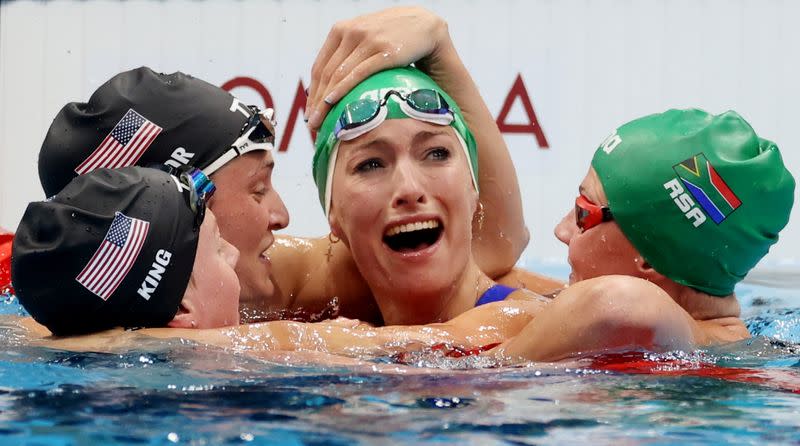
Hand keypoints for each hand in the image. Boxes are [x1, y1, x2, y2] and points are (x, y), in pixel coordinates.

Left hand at [306, 6, 448, 128]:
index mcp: (341, 30)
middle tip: (313, 125)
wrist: (424, 25)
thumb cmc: (394, 37)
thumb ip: (349, 55)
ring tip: (322, 123)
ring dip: (326, 102)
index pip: (320, 66)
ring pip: (338, 75)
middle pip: (326, 73)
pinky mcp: (384, 51)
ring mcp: (367, 40)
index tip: (310, 114)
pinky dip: (342, 90)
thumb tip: (333, 88)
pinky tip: (333, 104)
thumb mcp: (365, 38)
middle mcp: (351, 32)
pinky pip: (358, 74)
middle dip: (316, 102)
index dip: (312, 92)